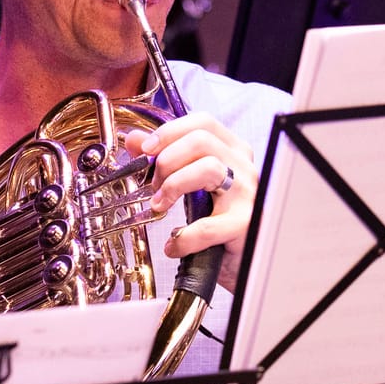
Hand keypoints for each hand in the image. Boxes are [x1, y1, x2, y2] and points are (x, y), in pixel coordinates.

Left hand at [126, 112, 257, 293]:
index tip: (147, 149)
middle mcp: (243, 168)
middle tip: (153, 185)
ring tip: (160, 206)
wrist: (246, 261)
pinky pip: (208, 225)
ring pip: (208, 168)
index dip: (170, 132)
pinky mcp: (245, 225)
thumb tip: (136, 141)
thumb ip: (167, 159)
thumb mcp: (192, 185)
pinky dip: (184, 237)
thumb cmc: (220, 221)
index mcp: (233, 152)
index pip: (203, 122)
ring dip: (173, 186)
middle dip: (167, 159)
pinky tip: (175, 244)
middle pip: (202, 140)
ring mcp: (248, 195)